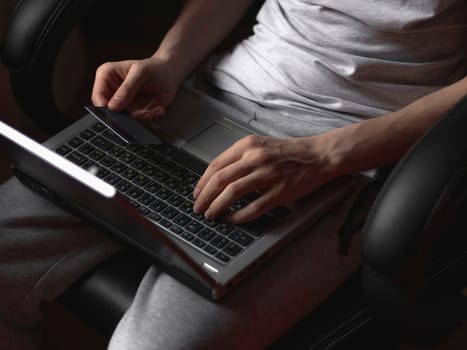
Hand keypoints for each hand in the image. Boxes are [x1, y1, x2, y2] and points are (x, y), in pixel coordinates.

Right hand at [91, 57, 180, 118]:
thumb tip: (113, 106)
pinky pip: (139, 120)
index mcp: (106, 76)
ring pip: (126, 119)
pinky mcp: (134, 111)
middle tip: (145, 111)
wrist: (170, 74)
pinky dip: (150, 116)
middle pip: (112, 112)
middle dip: (130, 114)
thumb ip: (127, 88)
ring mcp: (123, 103)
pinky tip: (158, 109)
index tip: (119, 111)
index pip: (98, 96)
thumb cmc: (154, 68)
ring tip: (156, 107)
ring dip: (143, 115)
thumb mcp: (141, 72)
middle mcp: (112, 91)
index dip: (105, 107)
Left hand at [193, 134, 337, 222]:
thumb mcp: (260, 145)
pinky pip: (253, 208)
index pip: (216, 165)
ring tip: (211, 215)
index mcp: (248, 146)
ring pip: (232, 193)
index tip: (196, 193)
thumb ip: (239, 157)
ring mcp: (267, 175)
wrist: (318, 155)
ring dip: (217, 207)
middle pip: (220, 180)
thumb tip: (217, 177)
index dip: (202, 182)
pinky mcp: (279, 192)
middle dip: (204, 197)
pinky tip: (232, 220)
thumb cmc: (289, 152)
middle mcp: (255, 158)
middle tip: (198, 207)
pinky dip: (238, 216)